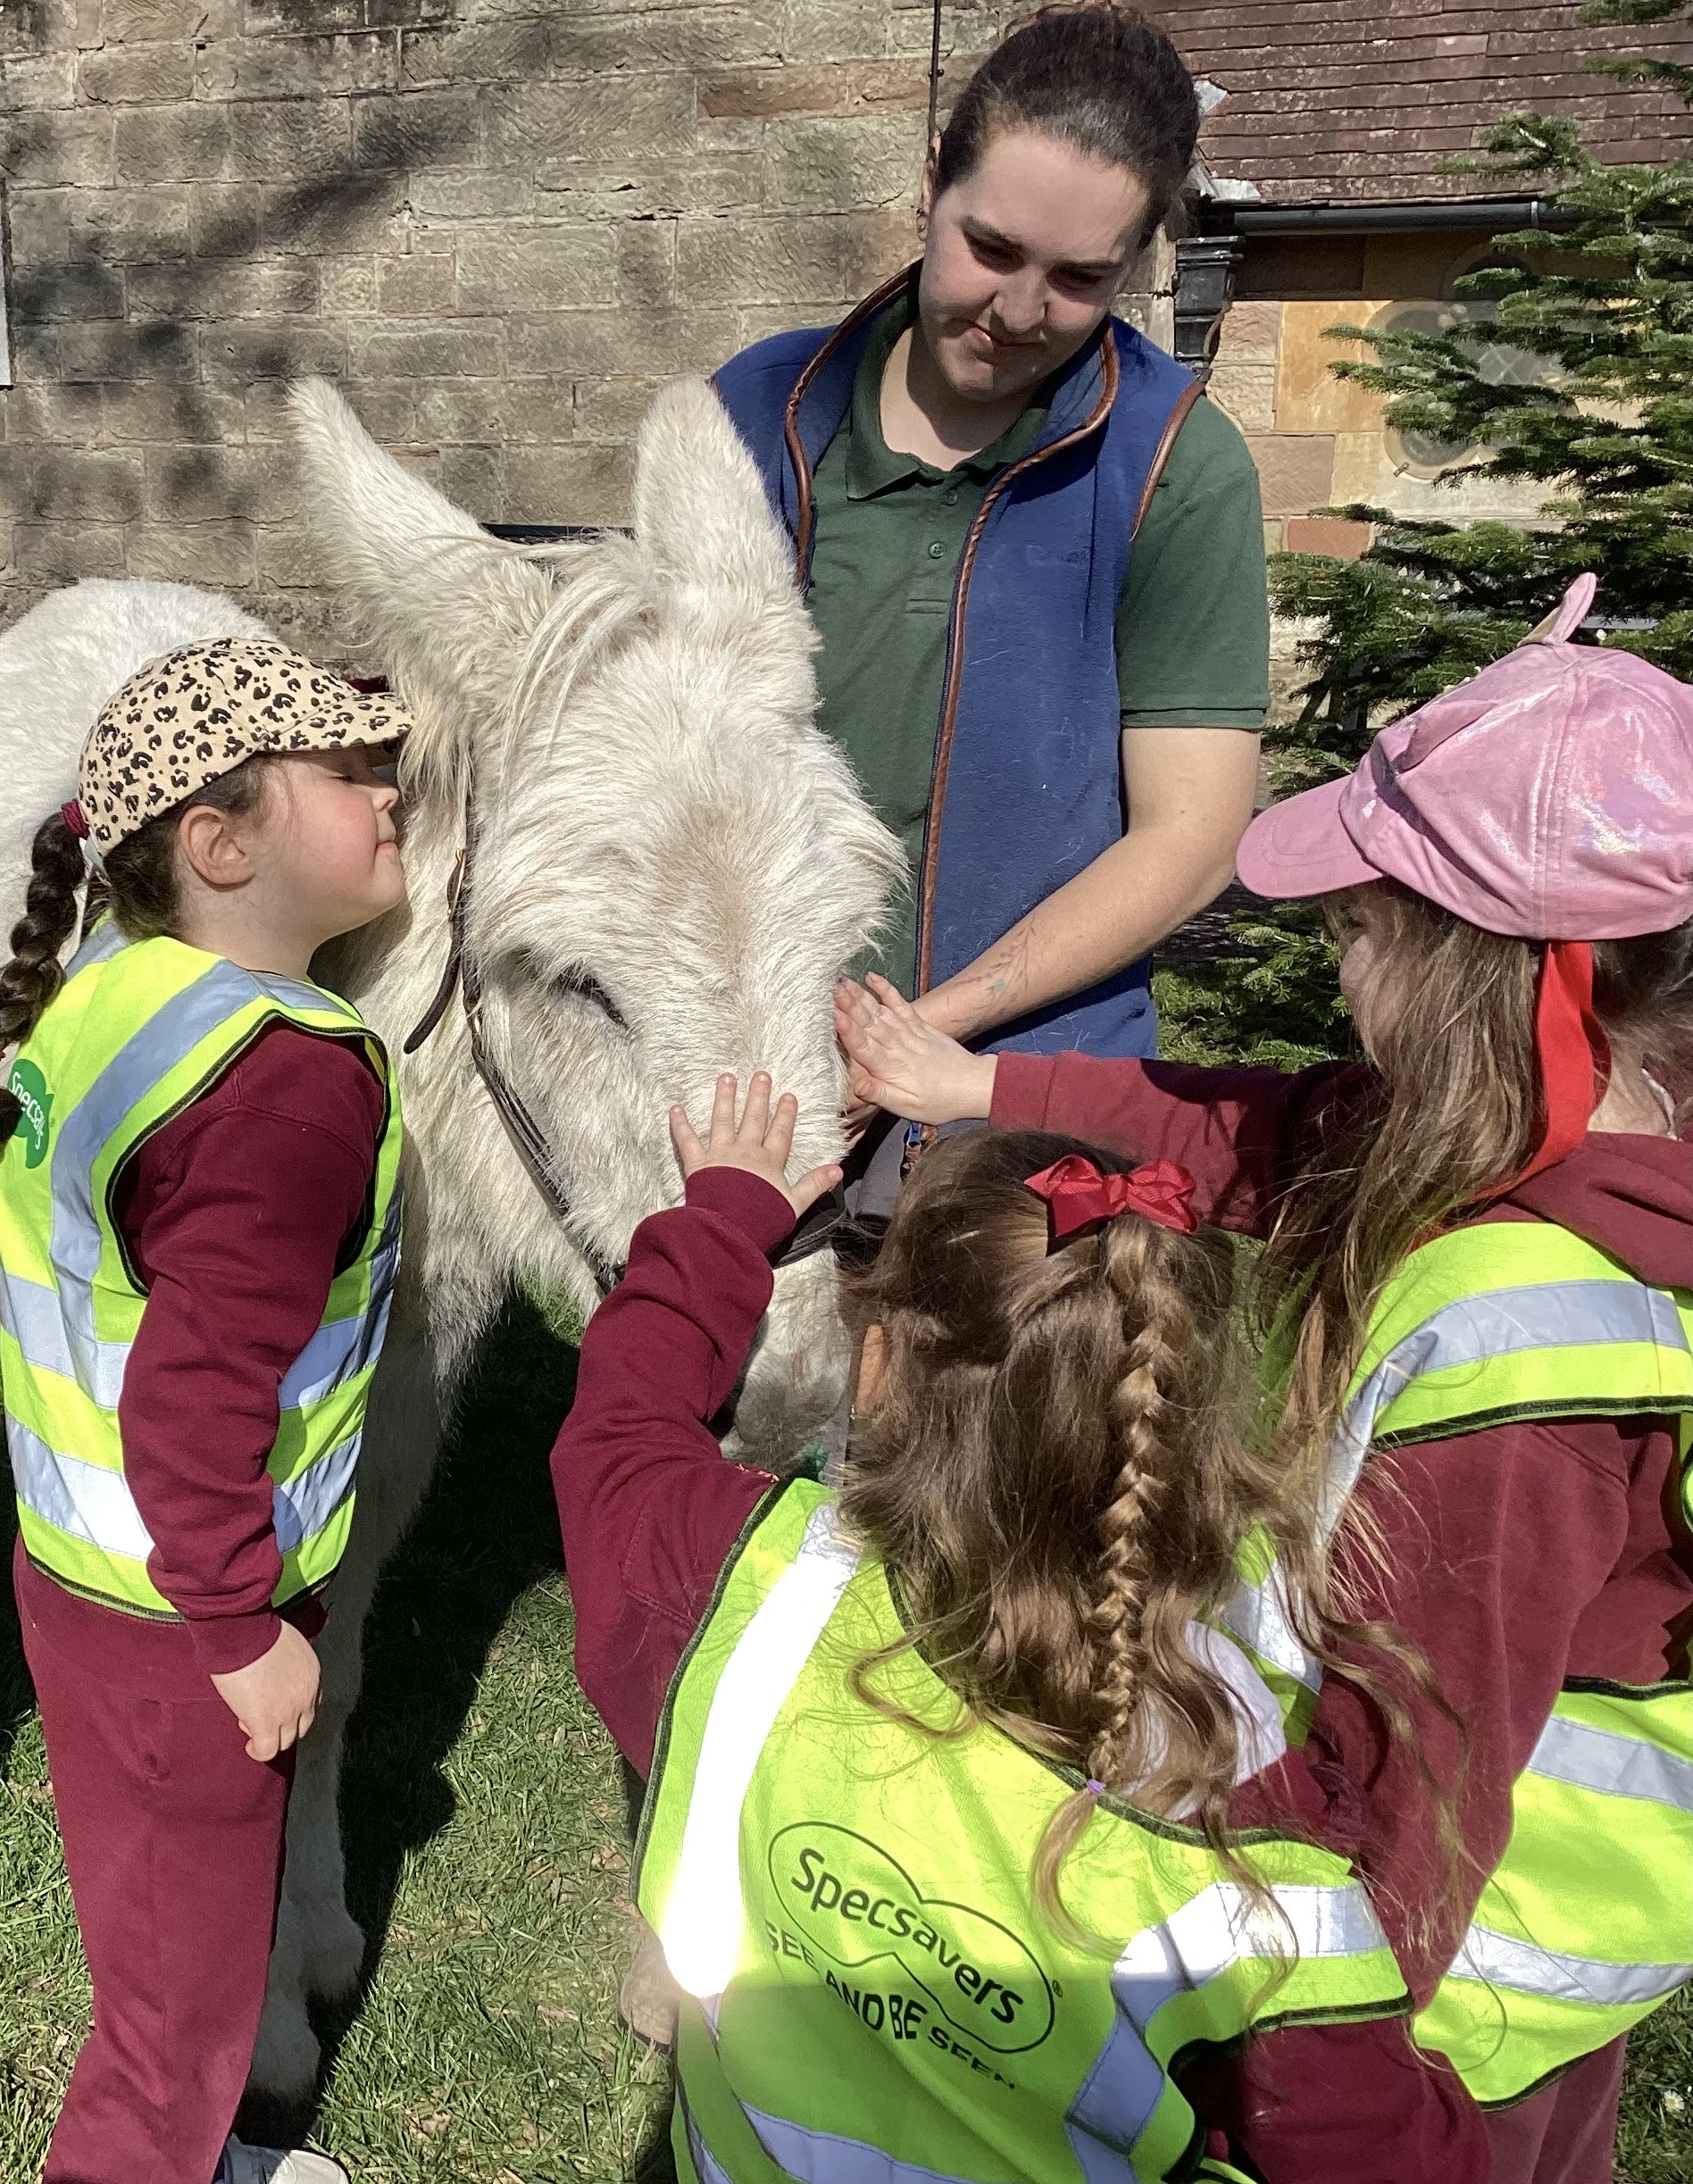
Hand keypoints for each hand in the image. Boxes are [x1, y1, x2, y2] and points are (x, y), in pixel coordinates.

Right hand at [210, 1621, 320, 1762]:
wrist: (244, 1633)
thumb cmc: (257, 1630)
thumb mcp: (285, 1644)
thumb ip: (286, 1661)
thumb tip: (273, 1668)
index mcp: (312, 1673)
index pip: (310, 1702)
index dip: (292, 1707)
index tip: (277, 1704)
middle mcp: (306, 1695)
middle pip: (301, 1725)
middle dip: (282, 1724)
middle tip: (261, 1714)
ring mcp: (289, 1712)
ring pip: (285, 1740)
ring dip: (269, 1737)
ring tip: (251, 1725)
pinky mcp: (267, 1723)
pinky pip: (268, 1750)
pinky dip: (259, 1751)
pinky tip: (251, 1745)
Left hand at [669, 1072, 842, 1220]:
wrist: (731, 1229)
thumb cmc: (763, 1219)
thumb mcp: (795, 1204)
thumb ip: (814, 1185)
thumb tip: (838, 1170)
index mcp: (769, 1162)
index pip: (780, 1133)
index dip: (785, 1114)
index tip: (788, 1096)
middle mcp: (746, 1152)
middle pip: (753, 1119)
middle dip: (758, 1096)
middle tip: (760, 1075)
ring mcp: (721, 1154)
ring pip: (723, 1120)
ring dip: (725, 1098)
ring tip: (726, 1077)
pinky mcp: (698, 1163)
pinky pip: (687, 1140)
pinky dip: (680, 1125)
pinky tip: (675, 1108)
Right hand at [834, 975, 997, 1124]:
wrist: (974, 1085)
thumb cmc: (939, 1102)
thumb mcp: (908, 1107)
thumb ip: (881, 1094)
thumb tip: (857, 1085)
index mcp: (891, 1069)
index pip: (864, 1047)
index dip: (848, 1031)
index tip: (833, 1014)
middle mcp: (898, 1047)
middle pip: (869, 1024)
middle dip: (849, 1006)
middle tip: (830, 990)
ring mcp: (909, 1033)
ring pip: (880, 1012)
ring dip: (860, 996)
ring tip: (841, 983)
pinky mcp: (919, 1025)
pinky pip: (900, 1004)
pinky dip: (886, 989)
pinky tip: (872, 977)